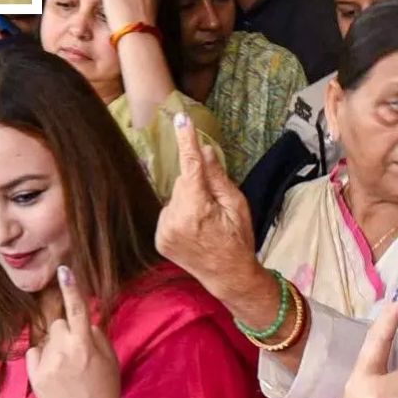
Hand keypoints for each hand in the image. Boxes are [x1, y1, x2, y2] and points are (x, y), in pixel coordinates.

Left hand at [26, 266, 123, 397]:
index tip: (63, 270)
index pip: (77, 309)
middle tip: (78, 352)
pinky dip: (42, 358)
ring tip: (67, 368)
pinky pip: (34, 353)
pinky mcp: (34, 378)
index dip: (70, 288)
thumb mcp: (109, 357)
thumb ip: (94, 334)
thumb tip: (81, 319)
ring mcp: (46, 365)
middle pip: (59, 324)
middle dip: (67, 331)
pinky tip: (55, 373)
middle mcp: (63, 352)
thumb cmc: (106, 388)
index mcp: (85, 345)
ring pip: (47, 339)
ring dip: (55, 345)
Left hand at [155, 113, 257, 300]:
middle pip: (182, 182)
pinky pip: (168, 212)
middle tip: (214, 205)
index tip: (181, 120)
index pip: (190, 167)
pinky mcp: (159, 238)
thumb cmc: (238, 239)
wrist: (228, 276)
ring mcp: (163, 231)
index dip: (186, 142)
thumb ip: (217, 177)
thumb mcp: (237, 205)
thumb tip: (203, 150)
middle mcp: (174, 219)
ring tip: (204, 221)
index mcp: (197, 209)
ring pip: (174, 196)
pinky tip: (193, 229)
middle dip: (197, 185)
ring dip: (188, 200)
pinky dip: (180, 213)